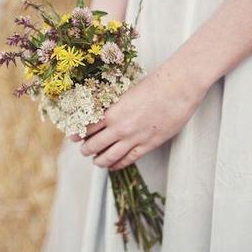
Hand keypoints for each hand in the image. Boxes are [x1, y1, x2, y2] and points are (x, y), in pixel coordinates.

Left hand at [70, 59, 209, 169]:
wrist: (177, 88)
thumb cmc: (154, 85)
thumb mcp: (127, 94)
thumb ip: (115, 106)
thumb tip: (105, 114)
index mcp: (112, 111)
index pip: (87, 128)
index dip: (78, 134)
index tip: (74, 138)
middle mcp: (119, 127)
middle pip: (94, 145)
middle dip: (86, 149)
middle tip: (84, 150)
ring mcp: (133, 138)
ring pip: (108, 156)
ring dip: (99, 161)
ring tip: (96, 161)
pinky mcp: (148, 145)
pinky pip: (128, 160)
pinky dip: (117, 164)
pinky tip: (113, 165)